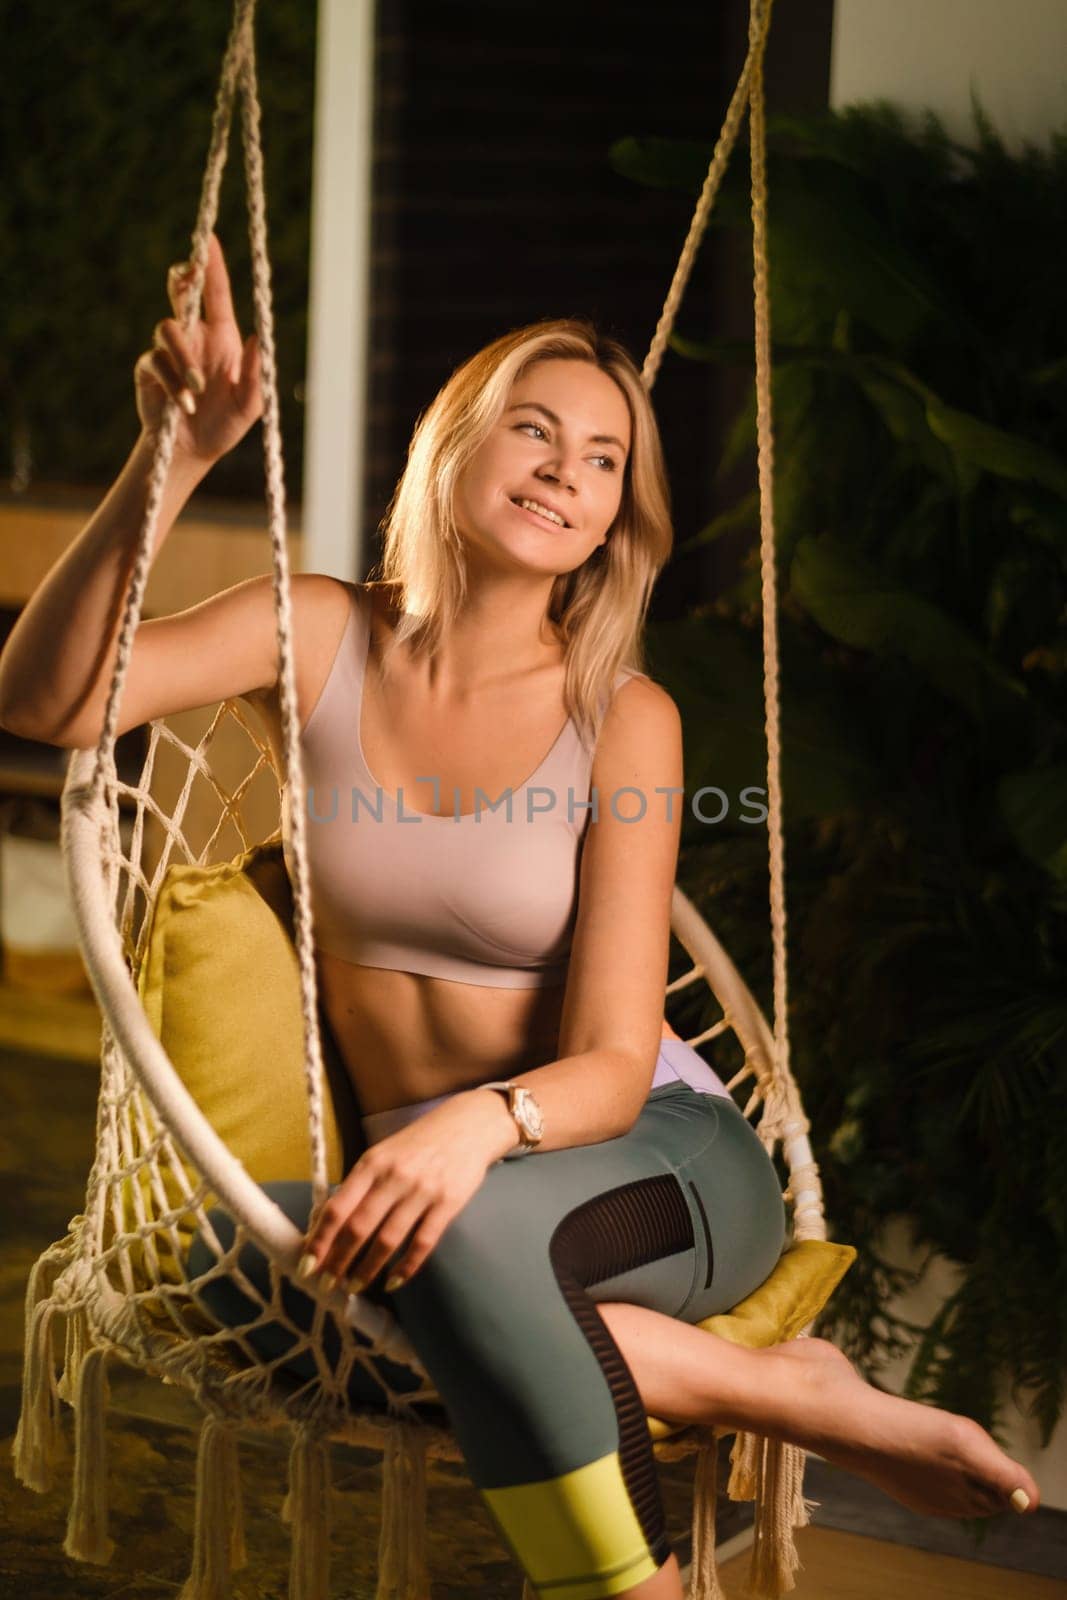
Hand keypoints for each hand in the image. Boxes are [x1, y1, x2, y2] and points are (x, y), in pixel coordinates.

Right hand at [134, 231, 262, 463]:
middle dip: (182, 279)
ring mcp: (169, 350)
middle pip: (181, 292)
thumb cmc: (225, 424)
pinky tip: (185, 404)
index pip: (216, 293)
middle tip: (187, 278)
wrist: (193, 451)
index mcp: (221, 336)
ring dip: (183, 358)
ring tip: (197, 391)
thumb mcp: (249, 405)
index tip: (208, 239)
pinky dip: (172, 382)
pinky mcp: (149, 369)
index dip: (211, 265)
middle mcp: (194, 336)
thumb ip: (255, 375)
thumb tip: (258, 337)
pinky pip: (156, 362)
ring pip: (167, 329)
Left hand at [298, 1089, 510, 1294]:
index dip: (320, 1240)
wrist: (469, 1125)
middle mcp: (394, 1176)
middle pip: (358, 1228)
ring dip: (367, 1269)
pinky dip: (406, 1267)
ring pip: (388, 1240)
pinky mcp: (448, 1204)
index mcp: (372, 1163)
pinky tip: (393, 1282)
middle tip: (326, 1283)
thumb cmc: (419, 1142)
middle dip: (338, 1261)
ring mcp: (422, 1191)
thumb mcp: (383, 1154)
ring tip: (354, 1286)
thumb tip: (327, 1222)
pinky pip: (423, 1243)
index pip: (338, 1207)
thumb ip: (360, 1185)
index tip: (307, 1263)